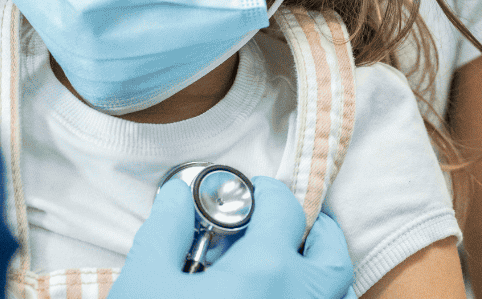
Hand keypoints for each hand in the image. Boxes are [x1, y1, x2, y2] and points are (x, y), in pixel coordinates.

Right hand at [109, 175, 353, 298]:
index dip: (267, 193)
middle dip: (315, 231)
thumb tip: (179, 197)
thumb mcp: (144, 281)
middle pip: (334, 256)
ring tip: (280, 269)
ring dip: (319, 274)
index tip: (249, 194)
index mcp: (266, 273)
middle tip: (283, 226)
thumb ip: (165, 228)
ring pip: (338, 297)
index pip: (286, 210)